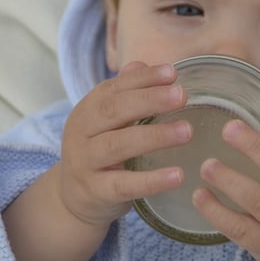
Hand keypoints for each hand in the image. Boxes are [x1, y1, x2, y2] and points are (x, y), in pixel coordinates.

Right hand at [59, 61, 191, 227]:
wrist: (72, 197)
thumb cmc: (99, 149)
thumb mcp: (107, 120)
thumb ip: (124, 93)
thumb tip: (140, 63)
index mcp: (89, 108)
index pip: (115, 87)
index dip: (143, 79)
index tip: (172, 73)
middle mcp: (82, 131)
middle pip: (114, 111)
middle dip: (150, 100)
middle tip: (182, 96)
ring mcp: (86, 162)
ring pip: (118, 145)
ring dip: (155, 136)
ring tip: (187, 131)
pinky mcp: (96, 191)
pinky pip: (124, 185)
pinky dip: (151, 180)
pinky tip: (177, 175)